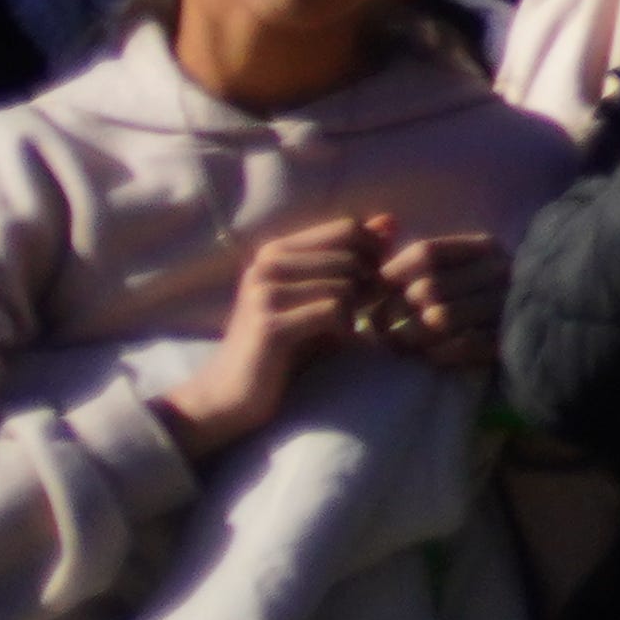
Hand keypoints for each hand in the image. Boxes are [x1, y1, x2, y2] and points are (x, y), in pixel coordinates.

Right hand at [161, 222, 377, 454]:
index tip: (371, 283)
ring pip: (345, 284)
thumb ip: (353, 257)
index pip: (348, 228)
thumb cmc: (283, 347)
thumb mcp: (319, 297)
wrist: (227, 396)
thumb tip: (391, 222)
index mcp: (276, 251)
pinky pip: (333, 311)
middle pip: (352, 258)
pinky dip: (344, 328)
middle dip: (368, 286)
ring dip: (355, 311)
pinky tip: (334, 342)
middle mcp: (266, 265)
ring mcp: (264, 294)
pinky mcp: (269, 325)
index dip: (373, 255)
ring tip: (342, 330)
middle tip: (361, 313)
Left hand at [362, 225, 506, 371]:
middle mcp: (499, 271)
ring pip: (440, 319)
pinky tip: (430, 354)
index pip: (426, 254)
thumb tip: (378, 261)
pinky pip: (458, 346)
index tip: (373, 294)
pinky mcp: (507, 338)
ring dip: (411, 336)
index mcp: (484, 248)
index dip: (390, 275)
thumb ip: (422, 261)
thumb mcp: (459, 267)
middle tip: (381, 327)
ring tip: (401, 342)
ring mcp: (506, 304)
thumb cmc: (477, 295)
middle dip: (394, 312)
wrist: (539, 324)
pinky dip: (437, 353)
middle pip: (428, 288)